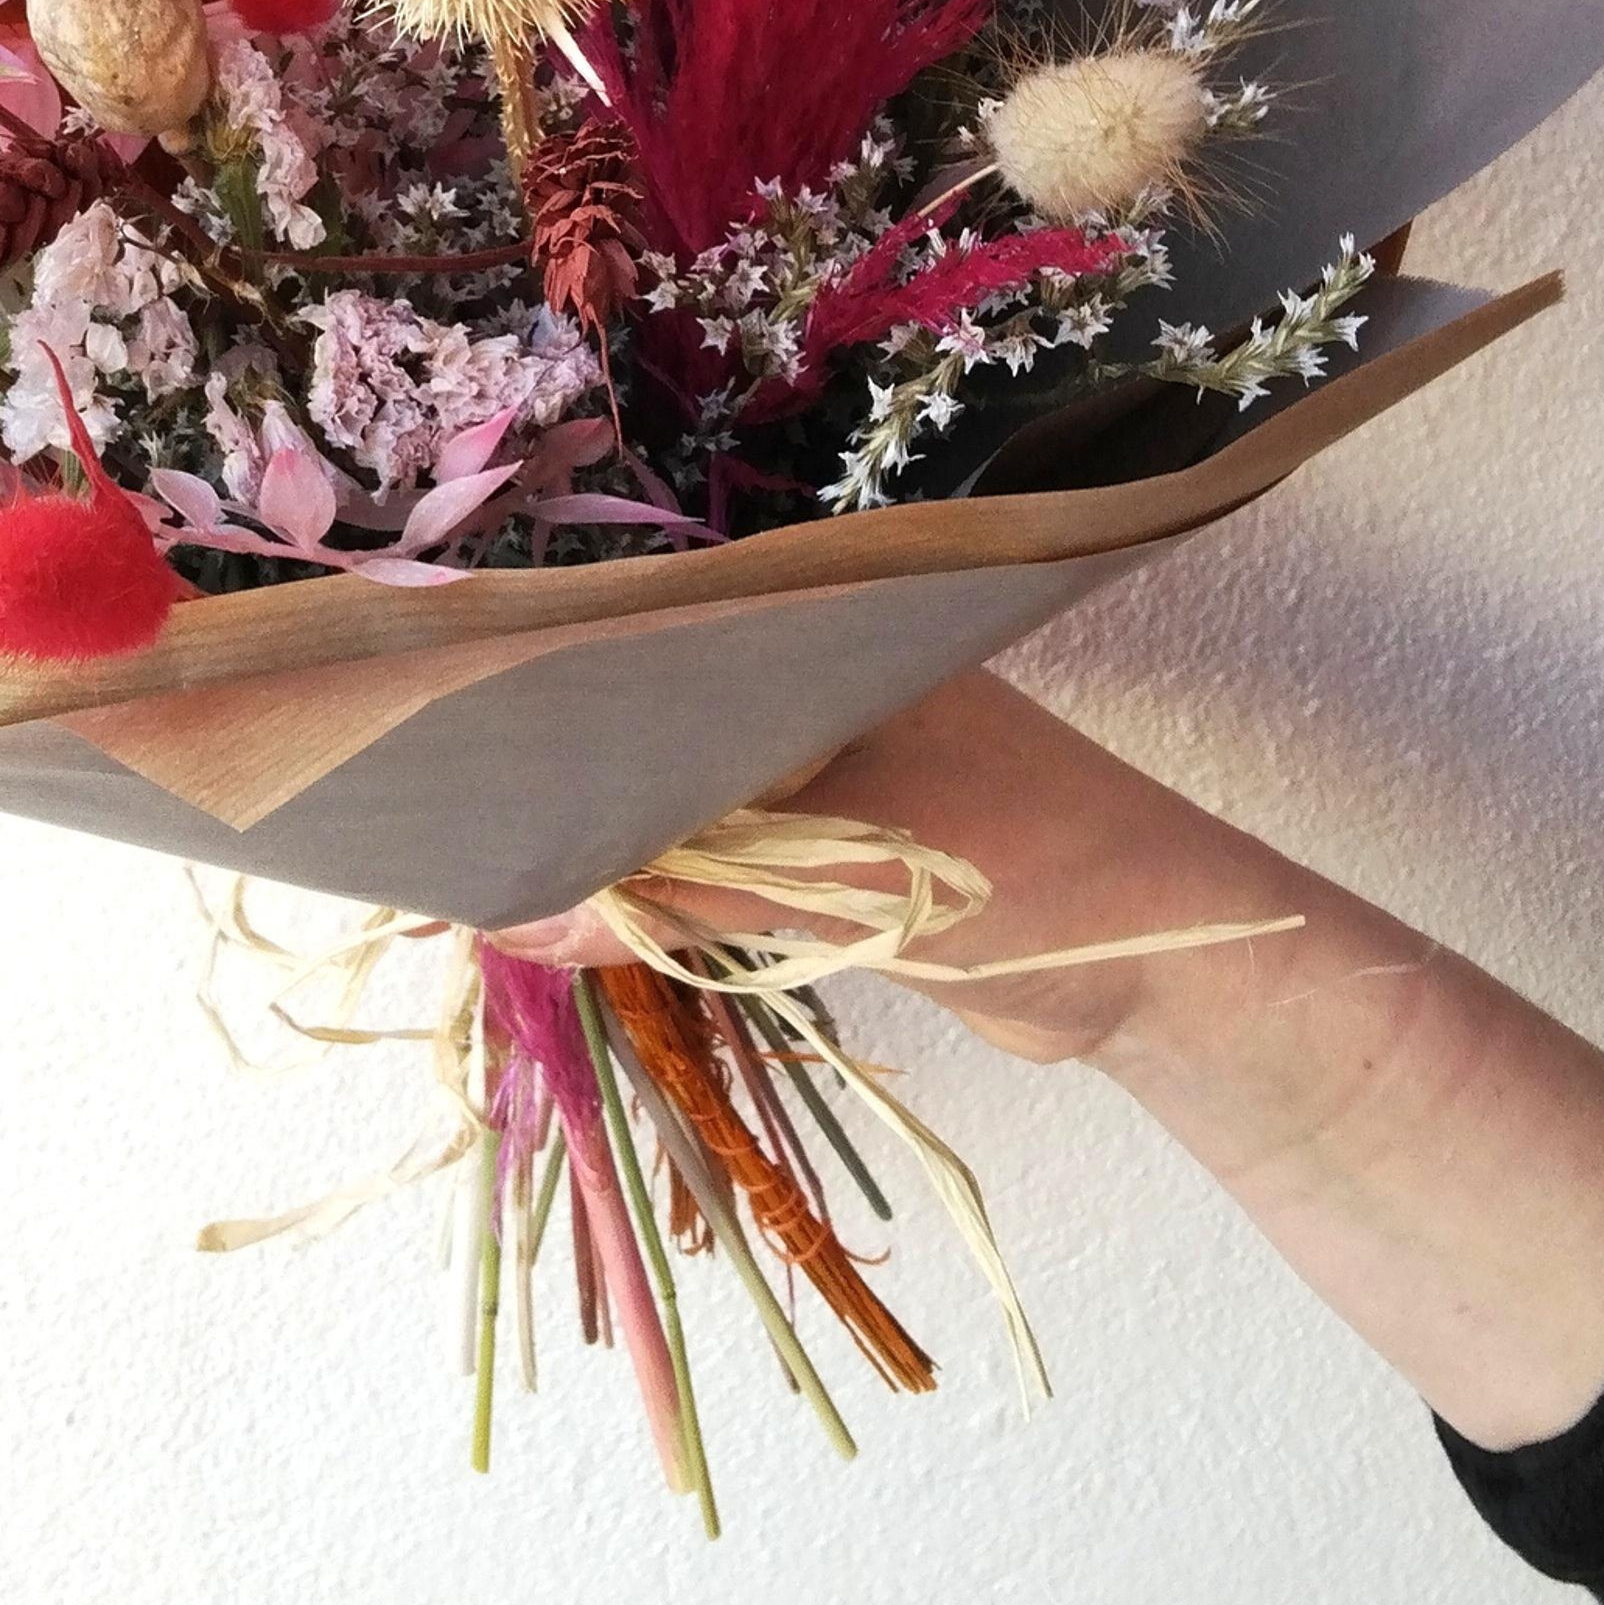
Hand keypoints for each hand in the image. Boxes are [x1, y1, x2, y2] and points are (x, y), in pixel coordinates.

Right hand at [488, 667, 1300, 1063]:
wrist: (1174, 970)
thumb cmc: (1032, 875)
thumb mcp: (839, 876)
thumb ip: (676, 892)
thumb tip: (507, 920)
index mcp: (811, 634)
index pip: (641, 638)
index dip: (538, 688)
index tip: (430, 734)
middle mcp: (803, 680)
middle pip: (644, 718)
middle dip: (553, 773)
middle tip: (436, 820)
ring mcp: (820, 763)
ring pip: (673, 791)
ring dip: (601, 838)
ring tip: (478, 867)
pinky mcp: (834, 847)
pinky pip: (716, 854)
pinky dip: (659, 887)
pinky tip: (577, 914)